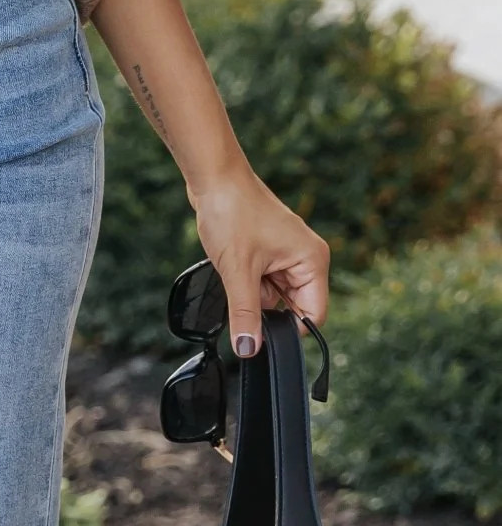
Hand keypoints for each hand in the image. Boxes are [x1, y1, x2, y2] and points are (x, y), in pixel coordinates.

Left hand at [189, 160, 329, 357]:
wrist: (213, 176)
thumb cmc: (232, 211)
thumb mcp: (238, 271)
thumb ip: (245, 314)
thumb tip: (248, 349)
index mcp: (312, 261)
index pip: (312, 315)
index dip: (287, 328)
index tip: (259, 330)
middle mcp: (306, 256)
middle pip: (290, 305)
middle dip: (263, 302)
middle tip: (242, 280)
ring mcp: (287, 252)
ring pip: (272, 293)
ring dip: (251, 288)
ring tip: (237, 261)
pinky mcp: (270, 248)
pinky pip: (261, 278)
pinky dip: (246, 276)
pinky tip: (234, 257)